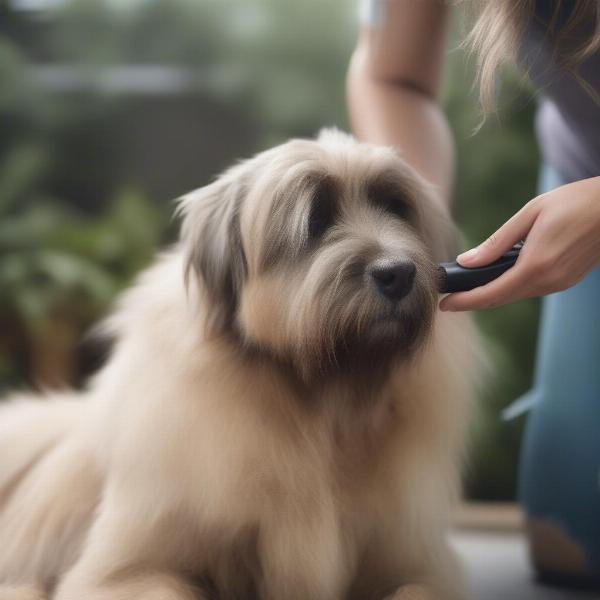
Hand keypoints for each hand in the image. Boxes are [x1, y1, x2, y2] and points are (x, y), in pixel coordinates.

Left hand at [439, 176, 599, 310]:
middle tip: (448, 299)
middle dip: (472, 301)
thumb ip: (497, 242)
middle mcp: (547, 281)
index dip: (464, 301)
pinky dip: (509, 287)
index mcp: (535, 265)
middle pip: (500, 299)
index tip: (444, 304)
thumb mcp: (530, 214)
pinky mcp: (565, 281)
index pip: (491, 293)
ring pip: (515, 295)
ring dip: (490, 294)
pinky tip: (497, 278)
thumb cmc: (575, 202)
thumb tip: (467, 261)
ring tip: (466, 287)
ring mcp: (558, 284)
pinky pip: (529, 289)